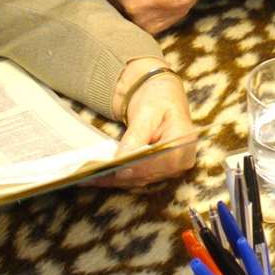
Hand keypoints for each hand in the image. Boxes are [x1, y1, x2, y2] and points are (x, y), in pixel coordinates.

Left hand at [96, 58, 197, 186]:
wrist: (160, 95)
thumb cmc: (157, 98)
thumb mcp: (146, 112)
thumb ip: (136, 136)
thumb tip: (123, 159)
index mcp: (184, 142)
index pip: (164, 162)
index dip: (141, 169)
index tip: (118, 171)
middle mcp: (181, 161)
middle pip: (150, 174)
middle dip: (122, 176)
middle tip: (94, 175)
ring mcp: (170, 169)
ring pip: (140, 179)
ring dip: (115, 180)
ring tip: (90, 177)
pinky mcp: (156, 171)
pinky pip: (136, 177)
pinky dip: (117, 178)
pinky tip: (97, 177)